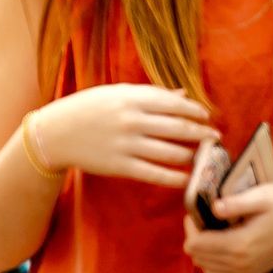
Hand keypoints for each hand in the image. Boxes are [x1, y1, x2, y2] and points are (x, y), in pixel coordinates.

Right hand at [35, 84, 219, 187]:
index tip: (207, 116)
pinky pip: (154, 173)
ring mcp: (127, 144)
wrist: (56, 133)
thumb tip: (183, 95)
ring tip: (203, 157)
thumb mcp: (117, 94)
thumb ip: (151, 95)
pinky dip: (174, 177)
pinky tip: (187, 179)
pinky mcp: (120, 166)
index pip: (174, 104)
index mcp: (132, 98)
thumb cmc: (88, 108)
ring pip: (170, 152)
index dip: (194, 111)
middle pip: (178, 128)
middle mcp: (132, 120)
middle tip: (216, 138)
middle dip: (201, 134)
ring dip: (191, 156)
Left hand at [182, 184, 272, 272]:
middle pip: (197, 257)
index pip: (195, 244)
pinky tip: (220, 245)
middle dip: (195, 237)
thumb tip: (213, 208)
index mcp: (239, 245)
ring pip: (205, 268)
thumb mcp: (261, 196)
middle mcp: (240, 264)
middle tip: (203, 219)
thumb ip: (235, 203)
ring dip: (202, 250)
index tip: (196, 212)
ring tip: (211, 231)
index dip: (190, 227)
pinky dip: (212, 262)